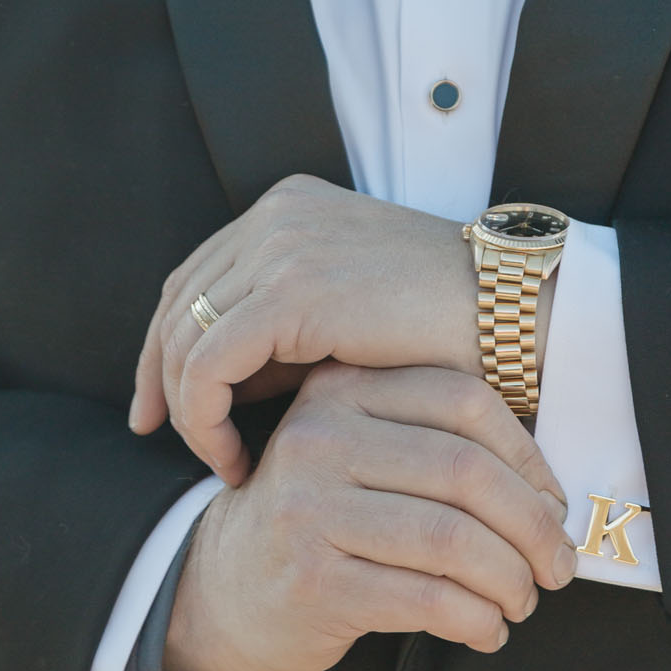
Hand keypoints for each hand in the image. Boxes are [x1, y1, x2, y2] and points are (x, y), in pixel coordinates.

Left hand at [132, 174, 545, 483]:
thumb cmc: (448, 328)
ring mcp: (280, 246)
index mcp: (288, 209)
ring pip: (186, 338)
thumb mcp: (347, 320)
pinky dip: (206, 419)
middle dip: (160, 376)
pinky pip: (209, 365)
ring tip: (218, 460)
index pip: (195, 278)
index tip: (159, 406)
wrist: (514, 311)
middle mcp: (276, 216)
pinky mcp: (290, 291)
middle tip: (156, 434)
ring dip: (188, 409)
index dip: (166, 344)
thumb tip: (219, 386)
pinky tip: (234, 458)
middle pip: (179, 302)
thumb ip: (282, 337)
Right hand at [161, 361, 575, 670]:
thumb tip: (550, 495)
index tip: (554, 507)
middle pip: (465, 470)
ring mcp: (310, 508)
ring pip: (452, 538)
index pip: (464, 401)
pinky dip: (476, 620)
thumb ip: (430, 444)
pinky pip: (428, 599)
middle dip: (532, 527)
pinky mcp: (313, 580)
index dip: (528, 458)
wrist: (220, 584)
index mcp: (341, 389)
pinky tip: (485, 630)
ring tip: (521, 601)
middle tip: (557, 566)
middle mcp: (319, 438)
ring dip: (510, 579)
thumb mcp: (357, 452)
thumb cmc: (319, 519)